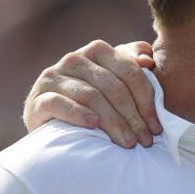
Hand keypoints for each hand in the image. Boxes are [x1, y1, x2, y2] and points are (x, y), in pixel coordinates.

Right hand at [22, 39, 159, 147]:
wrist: (49, 121)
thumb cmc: (90, 101)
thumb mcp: (114, 81)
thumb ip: (131, 67)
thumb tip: (148, 59)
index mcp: (97, 51)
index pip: (130, 72)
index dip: (147, 100)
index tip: (157, 126)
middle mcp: (74, 59)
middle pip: (113, 86)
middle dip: (133, 116)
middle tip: (146, 140)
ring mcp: (53, 77)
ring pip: (91, 96)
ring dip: (113, 122)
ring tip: (127, 142)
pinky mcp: (37, 98)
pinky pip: (60, 103)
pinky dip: (78, 114)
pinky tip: (93, 125)